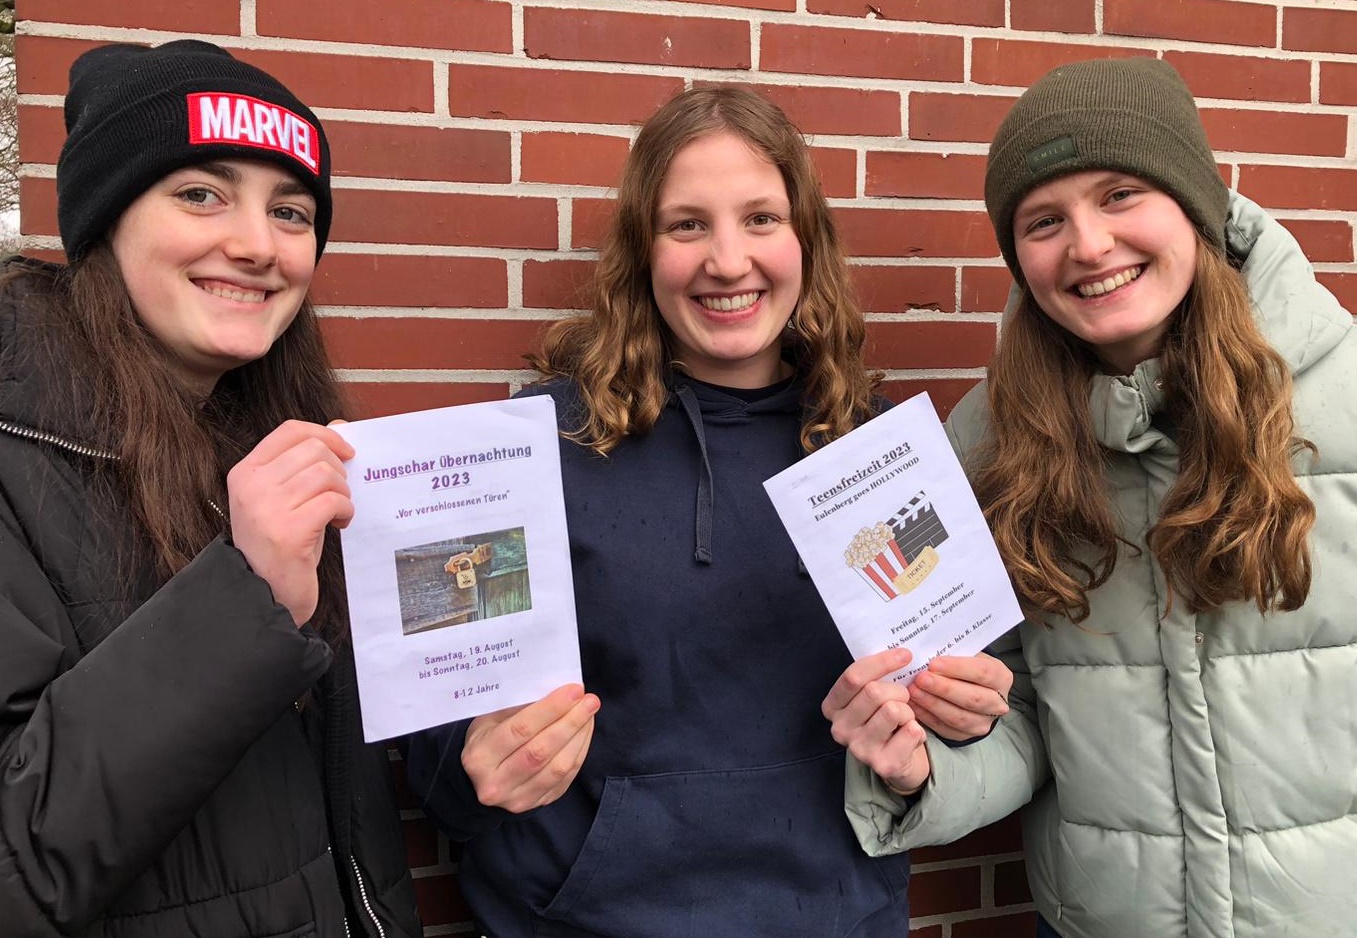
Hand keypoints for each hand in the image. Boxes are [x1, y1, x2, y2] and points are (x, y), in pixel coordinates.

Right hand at [227, 420, 354, 626]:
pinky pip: (333, 501)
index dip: (326, 435)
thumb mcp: (285, 497)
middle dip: (338, 471)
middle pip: (314, 450)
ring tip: (336, 512)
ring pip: (326, 474)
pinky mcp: (289, 532)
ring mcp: (267, 509)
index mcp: (245, 472)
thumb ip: (304, 463)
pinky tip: (339, 524)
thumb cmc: (281, 543)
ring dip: (342, 493)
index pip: (291, 431)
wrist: (266, 594)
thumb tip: (340, 426)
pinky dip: (345, 510)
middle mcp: (251, 486)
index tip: (346, 452)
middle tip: (338, 495)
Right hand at [463, 684, 599, 812]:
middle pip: (541, 750)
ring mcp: (516, 799)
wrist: (477, 780)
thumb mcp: (489, 720)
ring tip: (589, 713)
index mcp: (480, 757)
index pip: (521, 729)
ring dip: (579, 736)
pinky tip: (584, 732)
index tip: (573, 691)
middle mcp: (495, 783)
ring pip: (558, 767)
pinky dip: (579, 751)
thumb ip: (519, 708)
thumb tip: (557, 691)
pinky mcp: (536, 805)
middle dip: (571, 722)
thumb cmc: (486, 740)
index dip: (551, 709)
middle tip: (590, 700)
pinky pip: (565, 778)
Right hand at [822, 648, 929, 795]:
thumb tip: (901, 652)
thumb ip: (875, 676)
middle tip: (903, 699)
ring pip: (893, 710)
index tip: (905, 655)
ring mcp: (859, 749)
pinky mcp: (883, 764)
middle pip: (874, 692)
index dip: (881, 661)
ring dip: (908, 711)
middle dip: (898, 691)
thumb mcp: (872, 695)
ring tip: (905, 719)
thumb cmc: (886, 718)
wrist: (899, 759)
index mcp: (833, 706)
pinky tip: (910, 736)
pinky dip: (918, 729)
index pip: (853, 676)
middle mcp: (840, 729)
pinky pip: (911, 731)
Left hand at [909, 652, 1012, 741]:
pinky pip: (945, 728)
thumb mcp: (966, 655)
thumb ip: (952, 654)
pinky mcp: (965, 735)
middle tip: (920, 679)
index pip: (983, 673)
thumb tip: (927, 652)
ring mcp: (983, 722)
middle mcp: (997, 703)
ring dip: (933, 704)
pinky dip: (927, 716)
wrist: (969, 689)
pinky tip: (913, 705)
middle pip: (972, 698)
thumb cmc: (964, 667)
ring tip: (913, 691)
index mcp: (1001, 677)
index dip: (957, 668)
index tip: (933, 663)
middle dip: (944, 688)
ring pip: (959, 717)